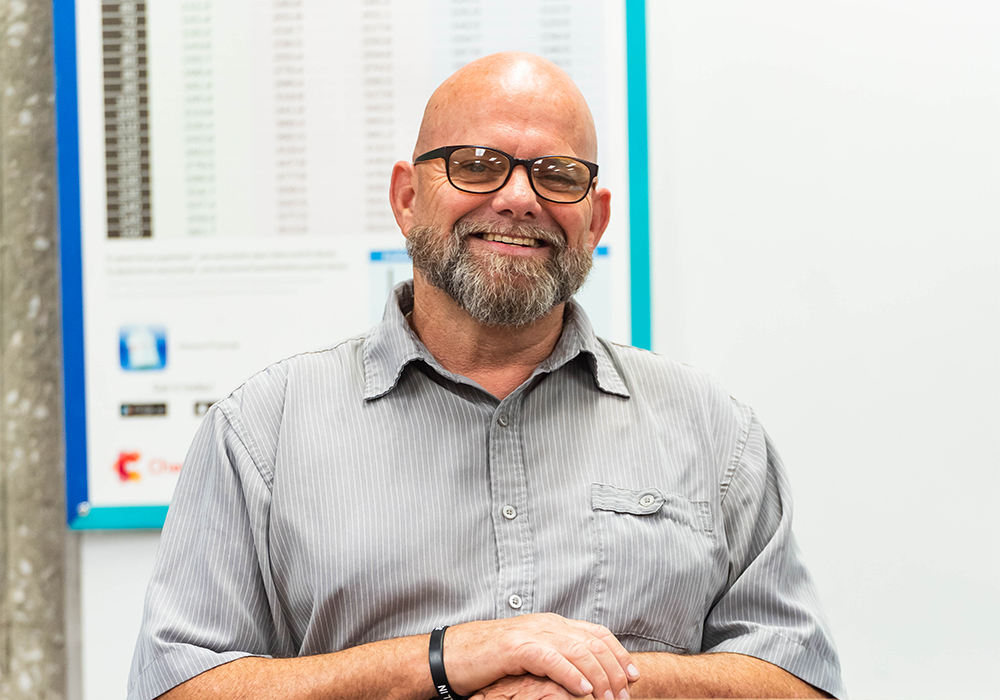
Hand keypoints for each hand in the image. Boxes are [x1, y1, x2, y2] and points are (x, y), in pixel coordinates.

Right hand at [444, 613, 638, 698]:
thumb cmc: (491, 661)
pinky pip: (552, 660)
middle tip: (625, 695)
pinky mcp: (517, 647)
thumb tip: (585, 675)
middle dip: (615, 670)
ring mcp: (532, 633)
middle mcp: (547, 624)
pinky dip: (572, 675)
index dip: (619, 653)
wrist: (453, 655)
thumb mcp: (531, 655)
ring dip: (599, 678)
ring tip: (609, 699)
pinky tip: (583, 692)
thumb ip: (557, 657)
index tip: (634, 676)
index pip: (597, 634)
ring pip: (579, 651)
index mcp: (553, 624)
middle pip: (594, 643)